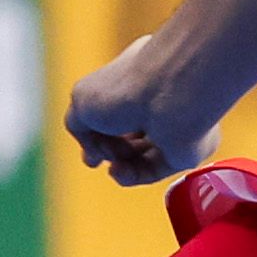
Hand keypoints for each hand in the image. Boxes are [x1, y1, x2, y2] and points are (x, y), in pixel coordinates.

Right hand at [58, 36, 214, 190]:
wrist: (170, 96)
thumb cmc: (128, 88)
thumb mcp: (81, 101)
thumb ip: (78, 124)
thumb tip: (91, 148)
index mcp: (133, 82)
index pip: (113, 111)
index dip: (98, 129)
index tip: (88, 142)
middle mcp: (153, 103)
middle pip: (126, 137)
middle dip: (108, 150)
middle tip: (96, 156)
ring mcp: (167, 129)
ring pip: (138, 158)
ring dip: (118, 164)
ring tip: (110, 162)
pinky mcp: (179, 152)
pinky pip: (152, 170)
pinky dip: (132, 175)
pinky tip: (119, 171)